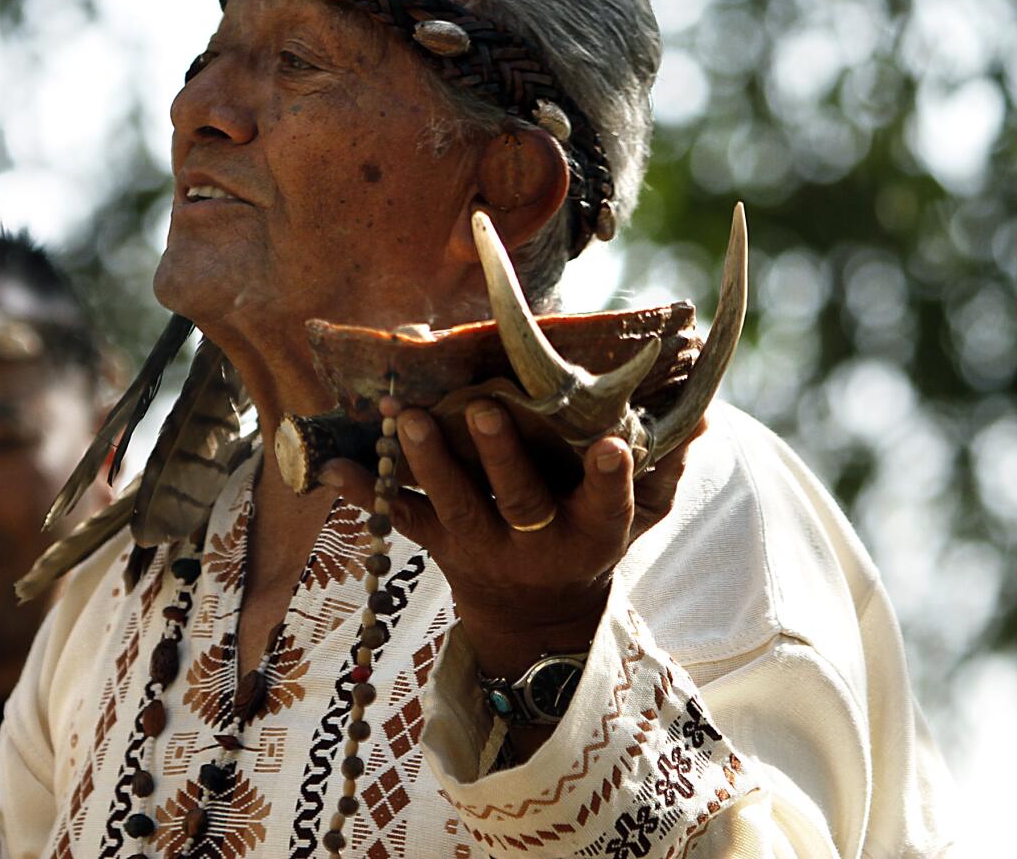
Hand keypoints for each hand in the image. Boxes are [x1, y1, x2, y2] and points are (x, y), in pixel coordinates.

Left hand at [320, 395, 700, 680]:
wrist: (533, 622)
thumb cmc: (588, 544)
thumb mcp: (636, 520)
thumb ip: (663, 470)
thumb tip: (700, 413)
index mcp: (590, 535)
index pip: (609, 506)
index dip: (611, 478)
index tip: (612, 443)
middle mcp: (534, 545)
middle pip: (520, 501)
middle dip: (503, 455)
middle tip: (487, 407)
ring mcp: (480, 547)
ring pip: (452, 506)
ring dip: (428, 459)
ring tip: (405, 414)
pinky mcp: (436, 545)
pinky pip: (396, 517)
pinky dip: (361, 491)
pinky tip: (328, 464)